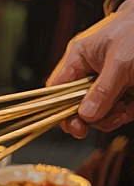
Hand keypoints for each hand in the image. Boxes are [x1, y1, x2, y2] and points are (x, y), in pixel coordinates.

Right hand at [47, 0, 133, 137]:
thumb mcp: (120, 62)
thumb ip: (103, 89)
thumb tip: (86, 115)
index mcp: (79, 58)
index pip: (58, 88)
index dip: (59, 109)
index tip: (73, 126)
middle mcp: (90, 72)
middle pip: (79, 104)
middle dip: (93, 116)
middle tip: (108, 119)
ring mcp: (107, 82)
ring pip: (100, 111)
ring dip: (112, 116)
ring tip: (125, 110)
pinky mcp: (123, 89)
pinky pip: (118, 109)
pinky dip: (125, 112)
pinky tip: (131, 107)